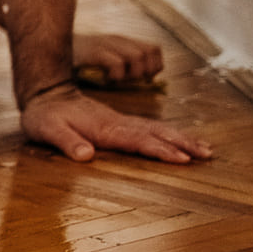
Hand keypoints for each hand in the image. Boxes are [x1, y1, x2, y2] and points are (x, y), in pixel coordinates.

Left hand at [20, 84, 212, 163]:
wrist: (46, 92)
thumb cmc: (44, 116)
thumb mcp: (47, 130)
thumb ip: (66, 142)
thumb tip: (85, 155)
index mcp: (105, 128)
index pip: (138, 140)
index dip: (160, 150)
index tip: (182, 159)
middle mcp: (118, 124)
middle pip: (157, 133)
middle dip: (183, 143)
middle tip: (208, 154)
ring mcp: (121, 122)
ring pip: (158, 129)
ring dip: (182, 138)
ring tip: (206, 149)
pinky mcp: (120, 123)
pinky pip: (151, 128)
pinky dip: (169, 134)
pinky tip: (181, 141)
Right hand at [73, 33, 163, 83]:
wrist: (47, 47)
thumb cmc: (76, 59)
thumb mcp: (102, 56)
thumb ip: (121, 63)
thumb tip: (145, 78)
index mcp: (121, 41)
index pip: (153, 49)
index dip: (153, 66)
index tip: (143, 79)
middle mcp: (115, 40)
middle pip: (148, 53)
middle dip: (145, 72)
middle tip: (130, 81)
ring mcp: (104, 44)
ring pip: (137, 57)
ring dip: (131, 74)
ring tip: (117, 80)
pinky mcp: (92, 51)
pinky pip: (116, 63)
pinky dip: (116, 76)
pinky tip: (106, 81)